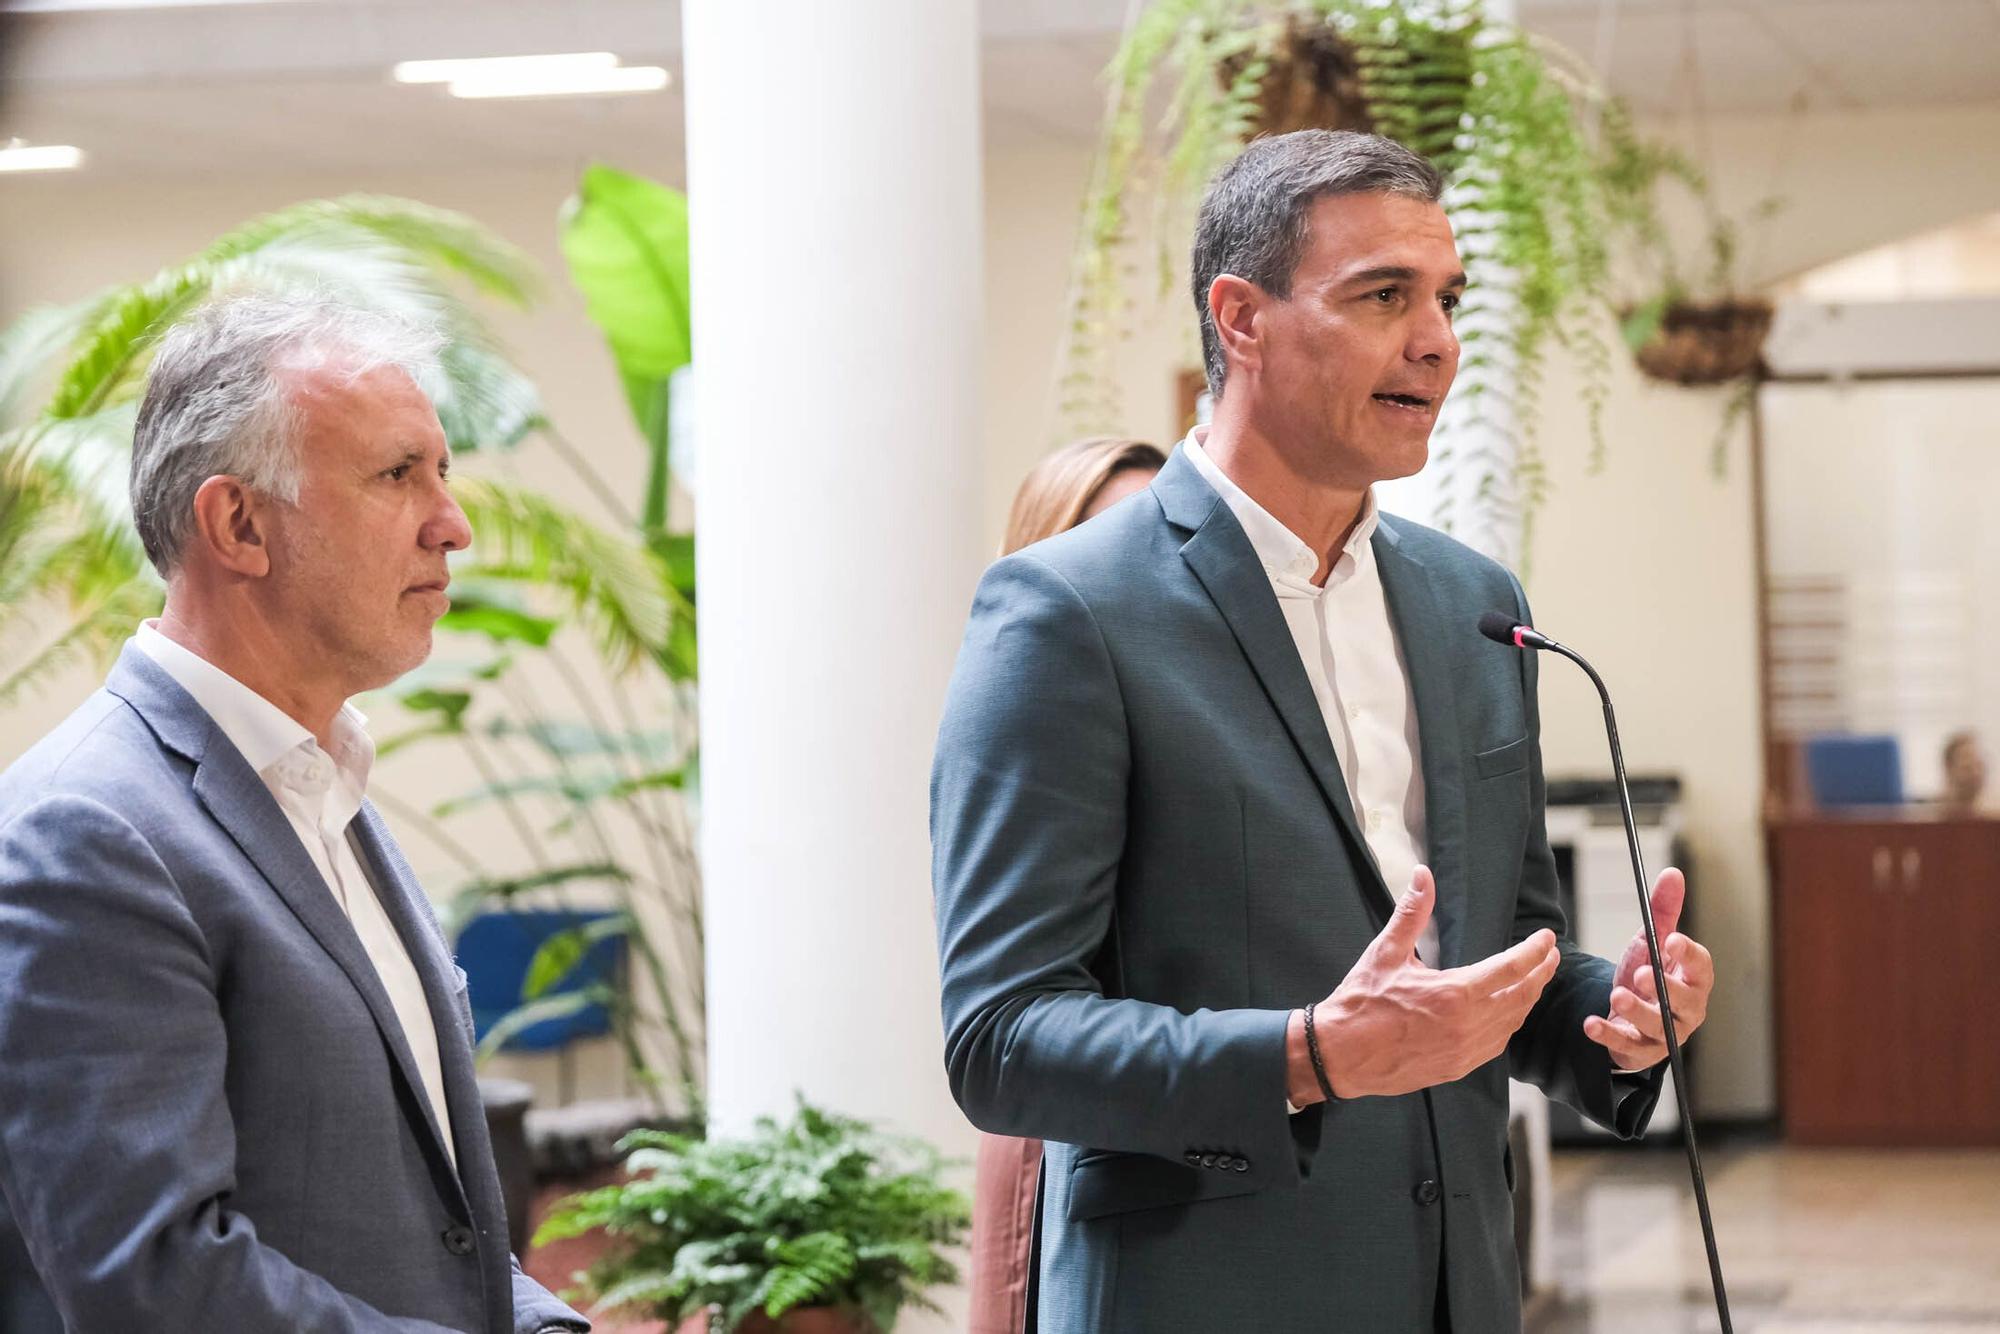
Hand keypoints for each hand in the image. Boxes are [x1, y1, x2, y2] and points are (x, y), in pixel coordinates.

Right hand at [1288, 865, 1560, 1103]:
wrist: (1340, 1055)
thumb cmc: (1361, 1003)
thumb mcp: (1386, 952)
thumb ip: (1412, 913)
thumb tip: (1424, 875)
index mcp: (1454, 993)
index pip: (1512, 968)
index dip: (1534, 951)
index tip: (1547, 938)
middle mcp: (1467, 1025)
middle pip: (1522, 996)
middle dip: (1541, 973)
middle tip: (1551, 956)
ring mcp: (1464, 1050)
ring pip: (1512, 1023)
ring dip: (1527, 999)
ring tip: (1534, 981)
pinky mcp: (1457, 1067)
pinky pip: (1496, 1045)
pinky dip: (1508, 1025)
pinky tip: (1507, 1014)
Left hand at [1583, 867, 1714, 1071]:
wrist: (1626, 1013)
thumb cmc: (1647, 975)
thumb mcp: (1651, 942)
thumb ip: (1663, 911)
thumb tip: (1673, 873)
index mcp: (1694, 981)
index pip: (1702, 968)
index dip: (1688, 955)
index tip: (1671, 940)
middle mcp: (1686, 1010)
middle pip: (1685, 1002)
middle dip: (1665, 989)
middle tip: (1642, 974)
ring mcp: (1665, 1034)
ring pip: (1658, 1027)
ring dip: (1638, 1011)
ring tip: (1617, 995)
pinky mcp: (1640, 1050)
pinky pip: (1627, 1045)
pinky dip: (1608, 1035)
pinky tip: (1590, 1024)